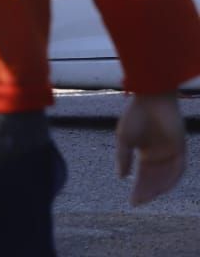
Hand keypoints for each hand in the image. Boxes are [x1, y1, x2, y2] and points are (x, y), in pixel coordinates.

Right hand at [116, 91, 187, 205]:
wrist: (150, 99)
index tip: (132, 201)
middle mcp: (160, 155)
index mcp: (146, 153)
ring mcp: (171, 153)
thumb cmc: (135, 115)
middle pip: (154, 179)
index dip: (138, 188)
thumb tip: (121, 177)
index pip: (143, 175)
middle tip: (138, 201)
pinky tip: (162, 187)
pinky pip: (178, 168)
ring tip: (148, 196)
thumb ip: (123, 157)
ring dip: (158, 188)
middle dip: (147, 191)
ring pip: (166, 176)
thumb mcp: (124, 139)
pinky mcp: (180, 148)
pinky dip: (171, 178)